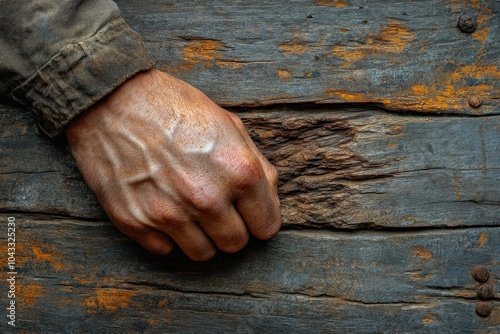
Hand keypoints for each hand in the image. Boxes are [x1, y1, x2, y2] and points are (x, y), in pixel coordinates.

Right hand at [65, 69, 280, 259]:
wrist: (111, 100)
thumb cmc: (174, 107)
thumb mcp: (229, 124)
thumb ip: (258, 165)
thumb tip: (270, 198)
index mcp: (239, 172)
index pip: (267, 227)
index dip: (260, 219)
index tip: (249, 213)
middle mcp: (207, 199)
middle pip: (235, 245)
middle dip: (232, 229)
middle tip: (219, 209)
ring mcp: (169, 214)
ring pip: (202, 254)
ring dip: (202, 237)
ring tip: (191, 210)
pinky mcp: (135, 222)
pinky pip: (165, 250)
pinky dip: (168, 235)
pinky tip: (163, 207)